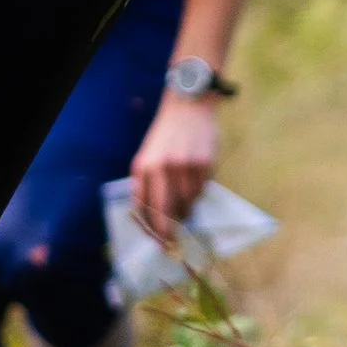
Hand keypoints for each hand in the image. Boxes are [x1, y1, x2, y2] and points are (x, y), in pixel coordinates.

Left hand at [129, 91, 220, 235]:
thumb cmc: (166, 135)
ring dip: (187, 208)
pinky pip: (202, 190)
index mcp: (143, 166)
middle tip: (173, 240)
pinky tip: (196, 181)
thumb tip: (153, 218)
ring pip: (187, 202)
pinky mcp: (203, 164)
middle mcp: (161, 167)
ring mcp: (184, 166)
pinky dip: (199, 192)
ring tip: (186, 202)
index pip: (144, 206)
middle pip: (166, 211)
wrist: (187, 106)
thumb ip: (147, 183)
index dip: (151, 227)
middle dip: (169, 230)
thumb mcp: (148, 155)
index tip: (157, 240)